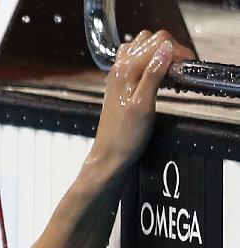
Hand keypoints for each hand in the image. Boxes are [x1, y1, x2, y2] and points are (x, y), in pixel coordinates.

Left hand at [89, 30, 194, 173]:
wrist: (109, 155)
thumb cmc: (124, 137)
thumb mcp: (144, 105)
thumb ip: (154, 75)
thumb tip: (166, 50)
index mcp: (125, 71)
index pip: (157, 43)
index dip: (177, 51)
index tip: (187, 66)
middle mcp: (118, 69)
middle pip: (149, 40)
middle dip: (169, 49)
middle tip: (180, 69)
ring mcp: (117, 76)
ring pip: (141, 48)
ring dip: (158, 53)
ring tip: (170, 72)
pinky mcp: (120, 85)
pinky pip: (135, 60)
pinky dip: (149, 61)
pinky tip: (157, 76)